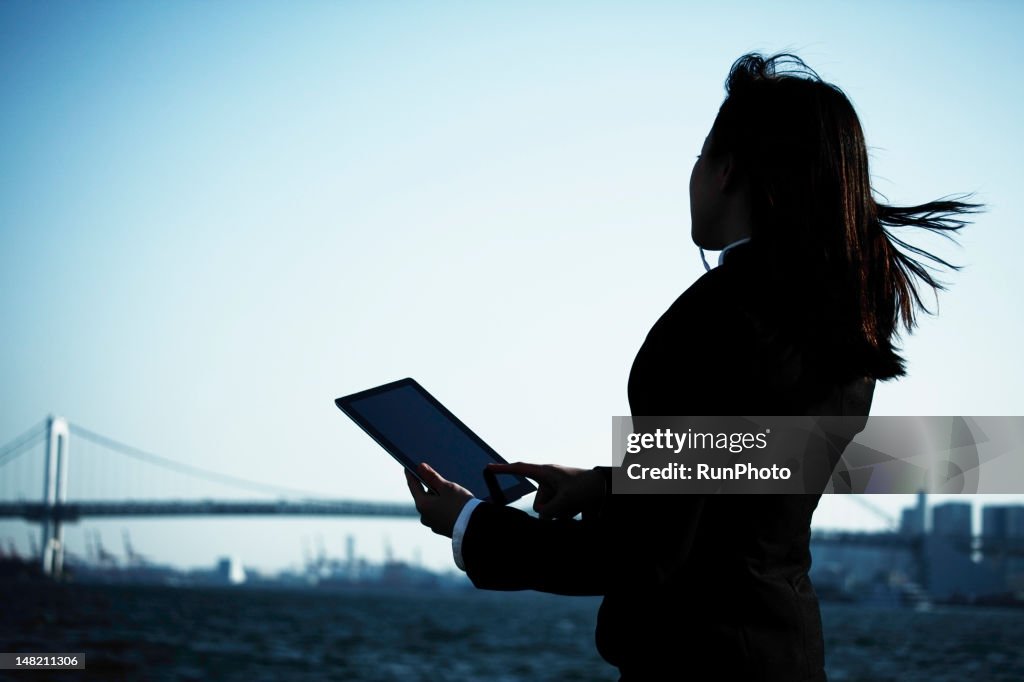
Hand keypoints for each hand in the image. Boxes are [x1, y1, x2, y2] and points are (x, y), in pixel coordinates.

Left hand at [405, 462, 472, 537]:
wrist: (476, 527)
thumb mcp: (447, 487)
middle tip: (437, 479)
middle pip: (424, 496)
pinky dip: (443, 507)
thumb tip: (421, 467)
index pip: (413, 486)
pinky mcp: (442, 529)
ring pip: (432, 506)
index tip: (408, 467)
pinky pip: (439, 514)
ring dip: (438, 498)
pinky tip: (454, 504)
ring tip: (450, 492)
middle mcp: (424, 516)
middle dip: (429, 487)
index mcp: (422, 505)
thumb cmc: (461, 506)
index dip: (411, 474)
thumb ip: (432, 477)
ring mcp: (433, 524)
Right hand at [486, 462, 604, 519]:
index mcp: (547, 473)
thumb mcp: (566, 500)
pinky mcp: (564, 503)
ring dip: (562, 515)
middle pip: (539, 504)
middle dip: (552, 510)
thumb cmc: (587, 487)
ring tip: (578, 506)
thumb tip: (542, 519)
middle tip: (570, 503)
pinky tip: (580, 511)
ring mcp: (557, 494)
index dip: (503, 470)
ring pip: (549, 514)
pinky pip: (557, 517)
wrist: (608, 490)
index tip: (487, 468)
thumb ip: (549, 513)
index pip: (520, 470)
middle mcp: (550, 483)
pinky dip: (567, 517)